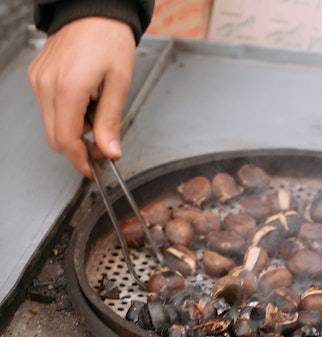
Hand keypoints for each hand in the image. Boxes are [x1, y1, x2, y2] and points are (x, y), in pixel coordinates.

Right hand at [28, 17, 135, 176]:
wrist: (92, 10)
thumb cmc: (109, 39)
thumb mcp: (119, 83)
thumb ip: (111, 121)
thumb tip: (110, 152)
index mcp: (68, 88)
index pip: (67, 140)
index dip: (82, 160)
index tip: (95, 170)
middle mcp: (46, 85)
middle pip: (55, 138)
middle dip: (78, 150)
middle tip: (102, 148)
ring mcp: (39, 80)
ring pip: (51, 125)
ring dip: (74, 132)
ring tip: (97, 115)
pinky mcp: (37, 76)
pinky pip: (49, 108)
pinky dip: (67, 115)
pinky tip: (85, 103)